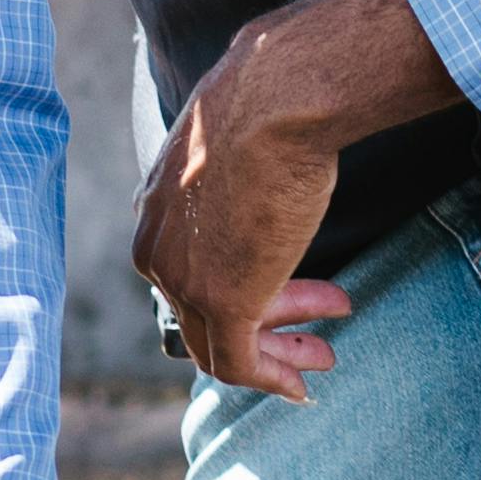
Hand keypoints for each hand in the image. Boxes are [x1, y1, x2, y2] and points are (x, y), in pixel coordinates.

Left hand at [134, 0, 456, 397]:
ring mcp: (184, 281)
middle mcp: (157, 250)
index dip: (247, 286)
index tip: (294, 287)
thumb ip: (235, 169)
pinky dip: (273, 377)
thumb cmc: (267, 103)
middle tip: (317, 326)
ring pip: (221, 345)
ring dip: (278, 355)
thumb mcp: (234, 141)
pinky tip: (306, 379)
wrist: (276, 100)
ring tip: (324, 354)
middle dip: (266, 326)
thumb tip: (267, 160)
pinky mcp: (222, 302)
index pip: (188, 273)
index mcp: (156, 211)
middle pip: (202, 314)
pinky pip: (239, 364)